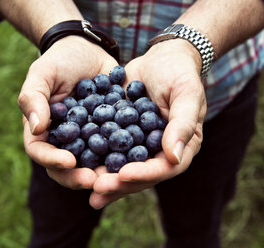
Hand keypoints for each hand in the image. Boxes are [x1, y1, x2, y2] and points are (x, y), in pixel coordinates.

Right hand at [19, 36, 117, 189]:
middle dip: (80, 177)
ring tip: (118, 176)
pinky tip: (138, 157)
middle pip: (67, 168)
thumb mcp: (42, 74)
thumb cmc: (59, 61)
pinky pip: (117, 147)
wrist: (88, 50)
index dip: (53, 161)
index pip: (41, 153)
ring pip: (94, 163)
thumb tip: (36, 129)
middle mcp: (65, 141)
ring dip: (104, 173)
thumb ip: (33, 99)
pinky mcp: (110, 132)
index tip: (69, 161)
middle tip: (97, 180)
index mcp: (44, 131)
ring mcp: (89, 139)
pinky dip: (126, 154)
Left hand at [89, 39, 206, 208]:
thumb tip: (174, 158)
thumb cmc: (180, 73)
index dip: (144, 174)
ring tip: (85, 185)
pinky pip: (108, 147)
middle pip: (140, 173)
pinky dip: (94, 155)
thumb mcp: (187, 94)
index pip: (164, 168)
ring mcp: (139, 143)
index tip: (124, 175)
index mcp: (180, 146)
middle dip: (119, 182)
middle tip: (97, 189)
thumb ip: (182, 125)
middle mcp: (158, 150)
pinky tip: (76, 162)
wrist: (162, 57)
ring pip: (121, 165)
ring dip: (104, 176)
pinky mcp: (121, 133)